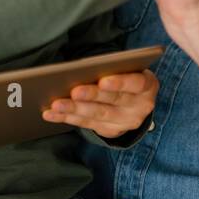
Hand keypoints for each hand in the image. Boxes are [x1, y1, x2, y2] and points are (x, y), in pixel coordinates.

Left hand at [43, 69, 158, 138]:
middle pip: (113, 101)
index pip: (135, 84)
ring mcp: (125, 122)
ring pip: (98, 115)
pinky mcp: (111, 131)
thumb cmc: (127, 77)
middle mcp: (139, 107)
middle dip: (91, 96)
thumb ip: (113, 67)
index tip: (103, 81)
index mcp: (147, 86)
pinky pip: (87, 125)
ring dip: (74, 110)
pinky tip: (51, 114)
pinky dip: (67, 118)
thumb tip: (82, 68)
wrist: (136, 102)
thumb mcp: (129, 69)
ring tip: (56, 104)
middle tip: (73, 92)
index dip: (119, 83)